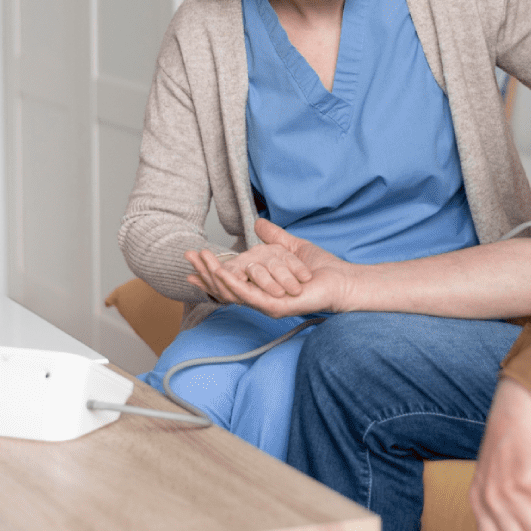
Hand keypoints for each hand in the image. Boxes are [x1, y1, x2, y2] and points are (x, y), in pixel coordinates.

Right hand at [185, 219, 352, 315]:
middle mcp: (260, 299)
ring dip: (214, 275)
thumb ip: (274, 237)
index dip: (208, 273)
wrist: (342, 281)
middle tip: (189, 255)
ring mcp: (266, 305)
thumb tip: (258, 223)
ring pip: (233, 292)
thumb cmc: (322, 270)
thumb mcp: (292, 247)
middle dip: (204, 271)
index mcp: (262, 288)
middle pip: (224, 288)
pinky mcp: (275, 307)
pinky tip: (222, 272)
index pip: (229, 282)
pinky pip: (249, 296)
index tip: (191, 262)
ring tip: (202, 259)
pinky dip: (234, 284)